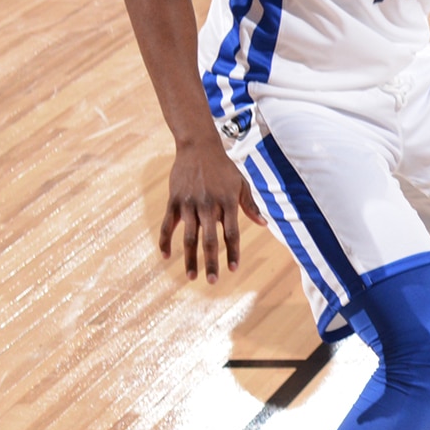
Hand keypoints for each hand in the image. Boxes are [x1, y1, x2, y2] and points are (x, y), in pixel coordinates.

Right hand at [159, 138, 259, 279]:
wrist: (198, 147)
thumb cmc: (223, 168)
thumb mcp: (240, 183)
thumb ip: (250, 205)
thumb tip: (264, 224)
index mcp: (227, 202)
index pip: (231, 232)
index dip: (232, 252)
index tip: (233, 269)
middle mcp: (208, 205)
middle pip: (210, 239)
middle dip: (211, 262)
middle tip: (213, 281)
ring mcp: (189, 203)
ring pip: (189, 237)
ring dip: (190, 258)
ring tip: (191, 276)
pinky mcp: (174, 201)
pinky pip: (168, 225)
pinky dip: (165, 241)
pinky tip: (165, 256)